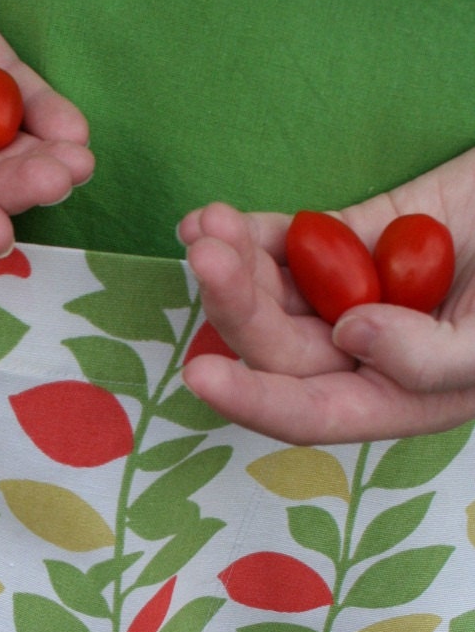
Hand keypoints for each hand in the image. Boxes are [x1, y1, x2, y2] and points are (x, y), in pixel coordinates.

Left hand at [177, 147, 474, 442]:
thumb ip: (431, 359)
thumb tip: (350, 335)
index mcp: (402, 396)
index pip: (315, 412)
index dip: (255, 400)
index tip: (200, 374)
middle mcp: (366, 355)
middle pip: (280, 346)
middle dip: (237, 306)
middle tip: (209, 256)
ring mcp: (356, 293)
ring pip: (274, 293)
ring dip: (233, 264)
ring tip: (207, 226)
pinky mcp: (356, 238)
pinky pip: (292, 243)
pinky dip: (250, 233)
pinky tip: (212, 218)